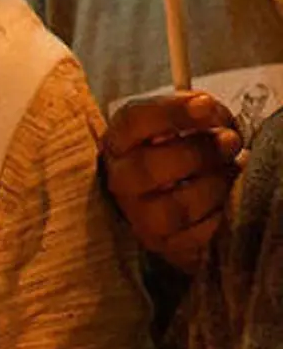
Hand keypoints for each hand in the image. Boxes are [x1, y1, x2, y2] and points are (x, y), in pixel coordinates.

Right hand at [104, 92, 242, 274]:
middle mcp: (120, 180)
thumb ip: (194, 111)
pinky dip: (218, 216)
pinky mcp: (160, 243)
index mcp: (120, 142)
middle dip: (199, 152)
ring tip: (229, 172)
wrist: (178, 193)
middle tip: (229, 142)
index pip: (132, 122)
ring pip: (174, 207)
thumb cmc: (184, 150)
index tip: (205, 105)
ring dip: (214, 185)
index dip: (170, 112)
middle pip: (149, 167)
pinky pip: (195, 235)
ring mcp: (137, 216)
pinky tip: (223, 202)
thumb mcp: (183, 122)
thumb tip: (210, 114)